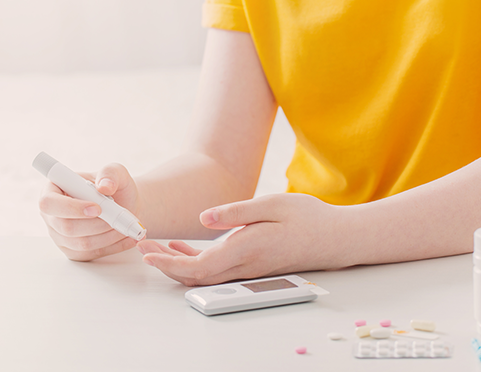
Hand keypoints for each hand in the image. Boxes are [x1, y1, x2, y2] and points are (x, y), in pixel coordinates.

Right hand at [38, 162, 141, 261]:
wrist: (125, 204)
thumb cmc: (115, 186)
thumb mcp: (116, 172)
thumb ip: (110, 173)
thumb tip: (104, 186)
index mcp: (53, 190)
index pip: (49, 203)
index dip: (71, 208)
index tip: (97, 208)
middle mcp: (52, 215)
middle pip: (65, 227)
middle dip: (97, 224)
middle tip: (118, 216)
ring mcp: (60, 236)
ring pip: (80, 243)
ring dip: (107, 235)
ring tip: (125, 224)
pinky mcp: (74, 251)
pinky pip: (91, 253)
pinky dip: (112, 246)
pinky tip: (126, 236)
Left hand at [136, 193, 348, 285]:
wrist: (338, 238)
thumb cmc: (308, 218)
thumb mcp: (272, 204)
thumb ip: (235, 212)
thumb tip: (203, 219)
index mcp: (246, 249)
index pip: (199, 267)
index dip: (168, 264)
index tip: (147, 254)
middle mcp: (245, 266)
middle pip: (196, 276)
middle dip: (165, 266)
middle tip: (142, 248)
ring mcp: (249, 269)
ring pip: (205, 275)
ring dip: (177, 264)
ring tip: (155, 247)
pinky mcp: (253, 266)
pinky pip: (217, 270)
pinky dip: (195, 261)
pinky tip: (182, 248)